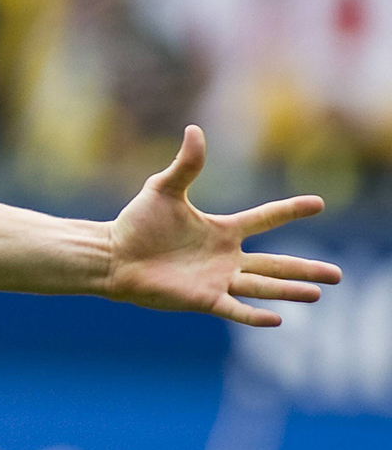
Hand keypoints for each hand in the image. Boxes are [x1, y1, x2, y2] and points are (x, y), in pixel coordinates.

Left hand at [106, 125, 341, 325]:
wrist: (112, 255)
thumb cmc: (136, 223)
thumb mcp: (163, 189)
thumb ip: (186, 164)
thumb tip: (194, 129)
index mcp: (222, 231)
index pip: (264, 219)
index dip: (289, 210)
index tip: (318, 203)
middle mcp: (226, 257)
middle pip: (275, 263)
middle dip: (305, 268)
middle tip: (337, 274)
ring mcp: (216, 280)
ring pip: (262, 286)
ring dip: (290, 289)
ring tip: (319, 292)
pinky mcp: (202, 299)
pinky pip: (233, 309)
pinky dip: (254, 315)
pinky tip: (278, 320)